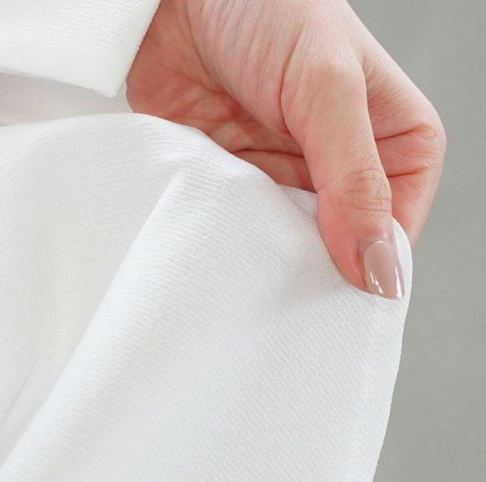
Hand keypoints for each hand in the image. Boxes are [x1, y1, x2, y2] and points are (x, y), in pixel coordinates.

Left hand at [127, 0, 444, 297]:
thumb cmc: (263, 9)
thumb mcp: (327, 86)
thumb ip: (355, 177)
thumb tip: (377, 265)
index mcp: (394, 139)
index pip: (398, 226)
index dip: (375, 264)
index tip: (343, 296)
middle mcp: (345, 166)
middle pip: (345, 248)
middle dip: (322, 274)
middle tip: (297, 308)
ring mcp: (288, 179)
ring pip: (293, 249)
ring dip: (274, 264)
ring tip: (259, 280)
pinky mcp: (240, 186)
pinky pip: (244, 236)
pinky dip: (236, 248)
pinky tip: (227, 258)